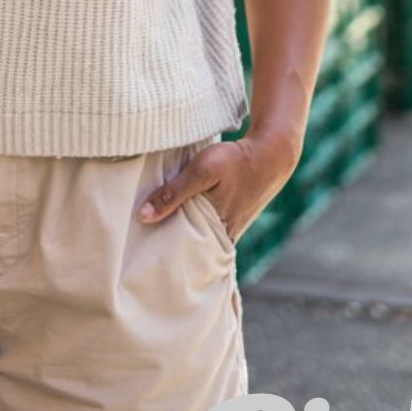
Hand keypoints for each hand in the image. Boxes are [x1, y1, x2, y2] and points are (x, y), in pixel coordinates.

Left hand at [137, 131, 299, 244]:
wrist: (270, 154)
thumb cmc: (235, 162)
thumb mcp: (201, 172)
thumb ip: (173, 193)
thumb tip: (144, 216)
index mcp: (216, 232)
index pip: (184, 255)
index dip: (164, 257)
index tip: (141, 256)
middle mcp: (224, 236)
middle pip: (190, 249)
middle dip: (170, 248)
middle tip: (141, 249)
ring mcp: (229, 228)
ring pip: (199, 238)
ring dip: (181, 235)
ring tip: (152, 234)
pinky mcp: (231, 218)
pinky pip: (208, 228)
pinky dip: (193, 225)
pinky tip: (176, 218)